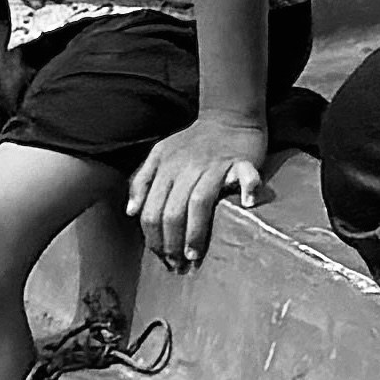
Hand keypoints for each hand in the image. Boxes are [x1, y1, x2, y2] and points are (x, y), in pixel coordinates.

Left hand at [127, 108, 269, 273]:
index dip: (153, 237)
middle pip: (172, 211)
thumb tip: (131, 211)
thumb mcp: (160, 154)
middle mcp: (186, 166)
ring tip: (194, 255)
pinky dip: (248, 189)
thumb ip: (142, 180)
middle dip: (172, 243)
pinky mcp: (241, 160)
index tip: (161, 256)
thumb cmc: (193, 141)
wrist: (229, 115)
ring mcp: (214, 164)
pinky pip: (245, 176)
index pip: (152, 209)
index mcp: (165, 166)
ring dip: (196, 233)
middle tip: (177, 264)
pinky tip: (247, 205)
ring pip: (199, 202)